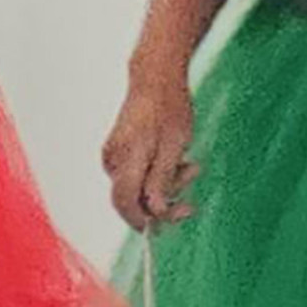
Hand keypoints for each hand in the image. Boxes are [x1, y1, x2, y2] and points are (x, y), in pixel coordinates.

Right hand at [102, 74, 197, 230]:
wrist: (155, 77)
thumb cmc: (169, 107)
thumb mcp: (175, 146)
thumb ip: (162, 181)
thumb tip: (155, 212)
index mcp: (127, 156)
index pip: (125, 202)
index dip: (141, 221)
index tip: (161, 229)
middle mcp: (114, 158)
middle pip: (132, 198)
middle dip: (162, 203)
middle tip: (190, 204)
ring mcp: (114, 154)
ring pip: (137, 187)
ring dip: (165, 186)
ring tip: (191, 168)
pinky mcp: (119, 151)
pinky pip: (136, 174)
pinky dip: (157, 175)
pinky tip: (177, 163)